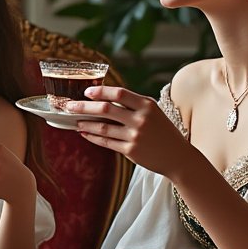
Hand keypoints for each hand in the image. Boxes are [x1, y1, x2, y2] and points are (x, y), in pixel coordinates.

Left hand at [65, 86, 192, 175]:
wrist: (178, 156)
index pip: (119, 93)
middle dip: (84, 107)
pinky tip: (85, 133)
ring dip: (86, 124)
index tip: (86, 92)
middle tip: (69, 106)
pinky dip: (93, 137)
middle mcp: (140, 119)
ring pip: (103, 127)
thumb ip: (133, 104)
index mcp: (146, 105)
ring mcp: (135, 136)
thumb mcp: (153, 112)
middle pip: (105, 109)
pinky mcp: (131, 151)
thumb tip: (103, 98)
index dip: (100, 91)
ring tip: (76, 121)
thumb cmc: (162, 131)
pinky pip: (106, 142)